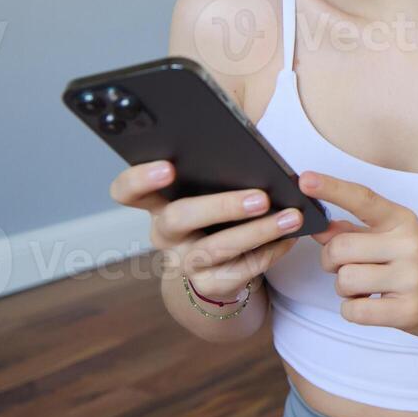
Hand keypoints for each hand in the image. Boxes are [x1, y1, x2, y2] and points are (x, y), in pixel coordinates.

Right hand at [108, 160, 305, 303]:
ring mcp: (184, 262)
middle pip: (178, 218)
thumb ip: (213, 163)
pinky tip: (289, 238)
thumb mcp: (208, 188)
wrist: (221, 267)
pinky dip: (269, 253)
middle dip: (221, 206)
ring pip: (215, 249)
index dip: (140, 179)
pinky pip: (239, 272)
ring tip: (290, 217)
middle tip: (260, 197)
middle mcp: (165, 233)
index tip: (168, 166)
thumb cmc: (216, 212)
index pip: (127, 190)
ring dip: (257, 232)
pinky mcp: (209, 285)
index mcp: (158, 201)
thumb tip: (240, 130)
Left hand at [298, 170, 417, 338]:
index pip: (363, 199)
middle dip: (332, 261)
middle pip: (340, 247)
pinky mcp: (408, 310)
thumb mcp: (394, 239)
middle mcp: (409, 244)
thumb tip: (318, 227)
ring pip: (345, 279)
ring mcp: (411, 277)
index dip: (331, 188)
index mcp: (402, 221)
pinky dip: (352, 309)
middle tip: (347, 267)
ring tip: (366, 288)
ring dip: (344, 288)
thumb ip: (355, 231)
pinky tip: (370, 304)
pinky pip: (354, 310)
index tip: (306, 179)